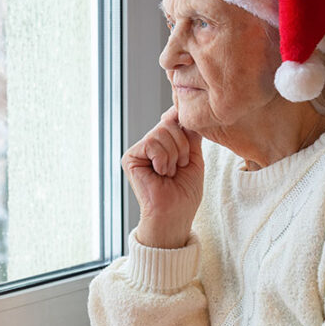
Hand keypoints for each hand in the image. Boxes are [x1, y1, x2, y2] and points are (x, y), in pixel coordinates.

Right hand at [121, 106, 203, 248]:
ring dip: (173, 156)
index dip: (185, 133)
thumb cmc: (184, 192)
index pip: (174, 120)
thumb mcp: (193, 157)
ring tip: (169, 173)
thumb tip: (181, 111)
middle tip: (178, 169)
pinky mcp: (130, 157)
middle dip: (182, 148)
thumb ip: (189, 134)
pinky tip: (160, 174)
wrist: (174, 214)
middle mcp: (149, 144)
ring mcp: (139, 150)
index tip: (187, 156)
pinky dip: (163, 160)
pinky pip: (152, 143)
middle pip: (169, 124)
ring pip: (162, 132)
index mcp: (163, 143)